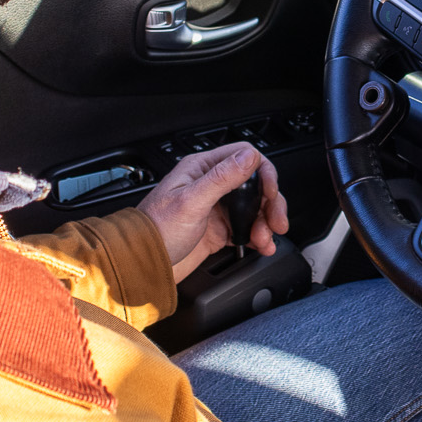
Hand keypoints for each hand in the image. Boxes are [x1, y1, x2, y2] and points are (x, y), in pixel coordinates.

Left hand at [136, 143, 290, 281]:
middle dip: (270, 202)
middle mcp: (211, 185)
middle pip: (254, 184)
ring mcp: (216, 208)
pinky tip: (262, 245)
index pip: (243, 156)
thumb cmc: (156, 230)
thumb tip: (248, 156)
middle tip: (276, 220)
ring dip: (266, 222)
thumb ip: (221, 178)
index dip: (263, 172)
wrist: (144, 264)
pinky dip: (258, 236)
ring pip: (254, 208)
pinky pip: (247, 229)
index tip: (270, 191)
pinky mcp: (219, 230)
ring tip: (266, 238)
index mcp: (202, 169)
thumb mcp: (191, 201)